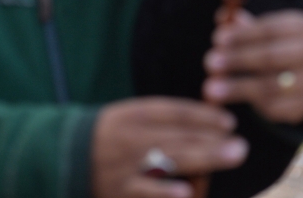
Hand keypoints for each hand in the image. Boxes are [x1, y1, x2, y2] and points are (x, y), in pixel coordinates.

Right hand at [91, 97, 247, 197]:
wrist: (60, 156)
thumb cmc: (109, 135)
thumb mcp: (130, 117)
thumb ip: (164, 119)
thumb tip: (209, 119)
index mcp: (134, 114)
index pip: (175, 112)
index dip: (204, 115)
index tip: (229, 122)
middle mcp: (131, 136)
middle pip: (178, 136)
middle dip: (213, 140)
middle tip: (242, 144)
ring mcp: (125, 164)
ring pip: (169, 159)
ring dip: (204, 158)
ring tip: (231, 156)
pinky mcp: (119, 190)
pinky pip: (145, 191)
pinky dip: (165, 192)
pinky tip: (188, 192)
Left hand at [203, 9, 302, 124]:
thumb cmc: (276, 44)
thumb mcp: (264, 30)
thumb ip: (243, 26)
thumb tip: (223, 18)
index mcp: (302, 28)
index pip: (271, 30)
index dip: (243, 36)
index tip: (217, 40)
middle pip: (272, 57)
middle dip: (238, 60)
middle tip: (209, 64)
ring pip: (273, 87)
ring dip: (238, 88)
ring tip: (211, 89)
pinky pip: (276, 108)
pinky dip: (251, 105)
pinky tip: (230, 100)